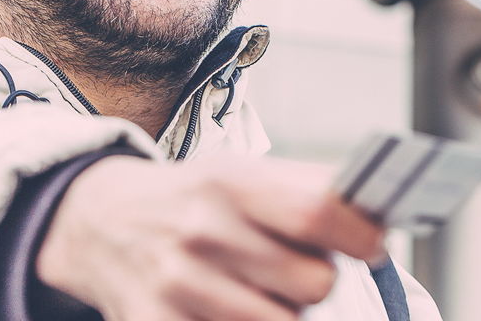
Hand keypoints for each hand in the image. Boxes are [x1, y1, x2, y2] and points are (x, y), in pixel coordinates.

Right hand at [35, 155, 385, 320]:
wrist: (101, 223)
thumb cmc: (192, 201)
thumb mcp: (241, 173)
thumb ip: (309, 189)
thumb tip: (379, 215)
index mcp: (230, 183)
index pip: (319, 214)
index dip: (362, 236)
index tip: (372, 245)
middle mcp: (202, 233)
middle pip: (314, 284)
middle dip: (318, 281)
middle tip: (296, 269)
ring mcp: (179, 286)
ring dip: (285, 313)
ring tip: (259, 290)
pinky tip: (230, 308)